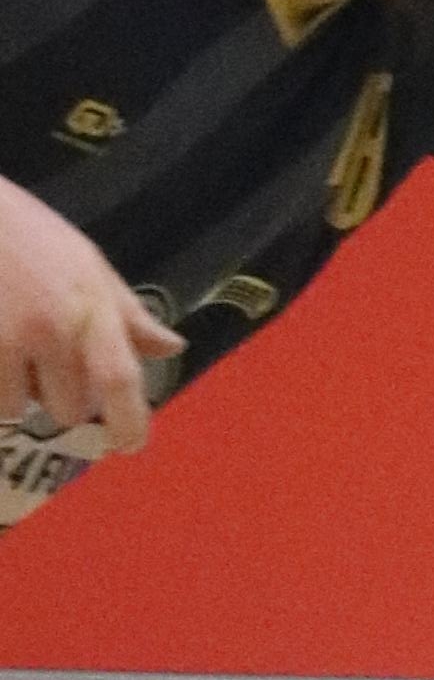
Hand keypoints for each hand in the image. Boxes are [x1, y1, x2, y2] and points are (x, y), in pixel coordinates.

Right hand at [0, 177, 179, 459]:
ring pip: (20, 406)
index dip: (130, 421)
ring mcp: (10, 340)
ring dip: (17, 392)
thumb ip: (127, 313)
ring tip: (10, 344)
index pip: (120, 379)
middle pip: (69, 407)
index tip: (129, 445)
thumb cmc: (26, 234)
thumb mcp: (87, 263)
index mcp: (92, 307)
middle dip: (60, 398)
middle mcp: (55, 329)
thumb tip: (172, 348)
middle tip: (44, 365)